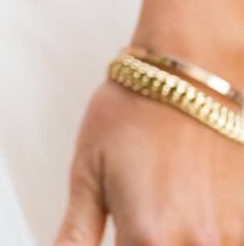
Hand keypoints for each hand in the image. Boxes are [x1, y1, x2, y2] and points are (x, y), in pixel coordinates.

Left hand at [56, 79, 243, 243]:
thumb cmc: (133, 114)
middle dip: (144, 244)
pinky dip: (203, 236)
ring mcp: (231, 237)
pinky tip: (188, 209)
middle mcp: (196, 243)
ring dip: (174, 242)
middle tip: (134, 214)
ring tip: (163, 205)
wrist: (190, 76)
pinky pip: (226, 243)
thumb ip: (77, 231)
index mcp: (148, 236)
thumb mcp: (87, 172)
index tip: (114, 234)